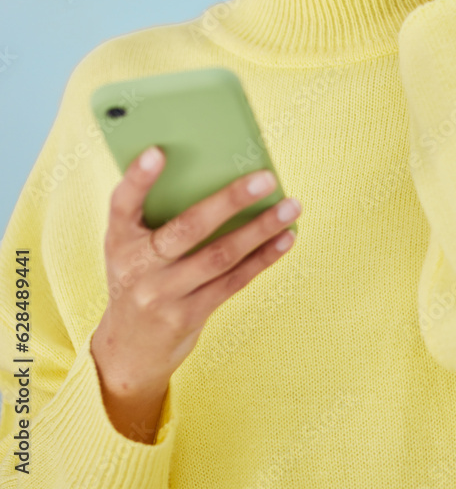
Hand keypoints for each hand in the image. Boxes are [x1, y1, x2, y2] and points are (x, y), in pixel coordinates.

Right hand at [91, 147, 301, 395]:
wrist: (128, 350)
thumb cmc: (138, 278)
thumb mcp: (131, 247)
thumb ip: (156, 214)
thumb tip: (215, 171)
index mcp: (119, 241)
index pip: (122, 203)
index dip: (138, 178)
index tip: (157, 151)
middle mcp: (137, 268)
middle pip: (188, 228)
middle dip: (230, 200)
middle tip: (265, 177)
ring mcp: (163, 296)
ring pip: (220, 256)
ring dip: (260, 228)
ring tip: (290, 206)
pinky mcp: (190, 316)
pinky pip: (234, 281)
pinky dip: (263, 257)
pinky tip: (286, 237)